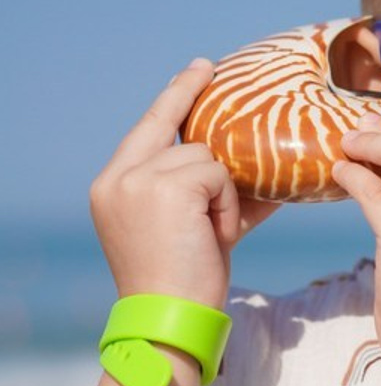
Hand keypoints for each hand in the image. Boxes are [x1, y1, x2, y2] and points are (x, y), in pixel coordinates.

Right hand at [90, 60, 277, 308]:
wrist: (169, 317)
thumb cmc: (185, 279)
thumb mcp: (192, 225)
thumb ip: (208, 191)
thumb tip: (262, 168)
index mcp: (113, 185)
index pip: (149, 128)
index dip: (177, 97)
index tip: (200, 68)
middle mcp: (118, 176)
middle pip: (186, 137)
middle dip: (207, 122)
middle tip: (211, 68)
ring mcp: (138, 179)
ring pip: (208, 156)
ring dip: (224, 192)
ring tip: (212, 231)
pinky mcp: (164, 186)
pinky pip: (220, 174)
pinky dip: (228, 203)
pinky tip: (215, 232)